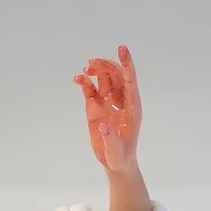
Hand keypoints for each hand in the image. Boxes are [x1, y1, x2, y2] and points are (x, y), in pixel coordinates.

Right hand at [74, 45, 141, 171]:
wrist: (115, 162)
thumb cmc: (120, 156)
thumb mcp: (116, 151)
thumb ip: (110, 138)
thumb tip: (103, 125)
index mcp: (132, 108)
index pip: (130, 81)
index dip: (126, 64)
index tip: (122, 48)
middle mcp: (121, 102)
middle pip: (116, 76)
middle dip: (106, 66)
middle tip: (91, 63)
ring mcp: (108, 104)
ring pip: (104, 80)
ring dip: (96, 71)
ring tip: (85, 69)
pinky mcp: (96, 108)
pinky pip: (91, 90)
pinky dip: (85, 83)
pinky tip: (78, 79)